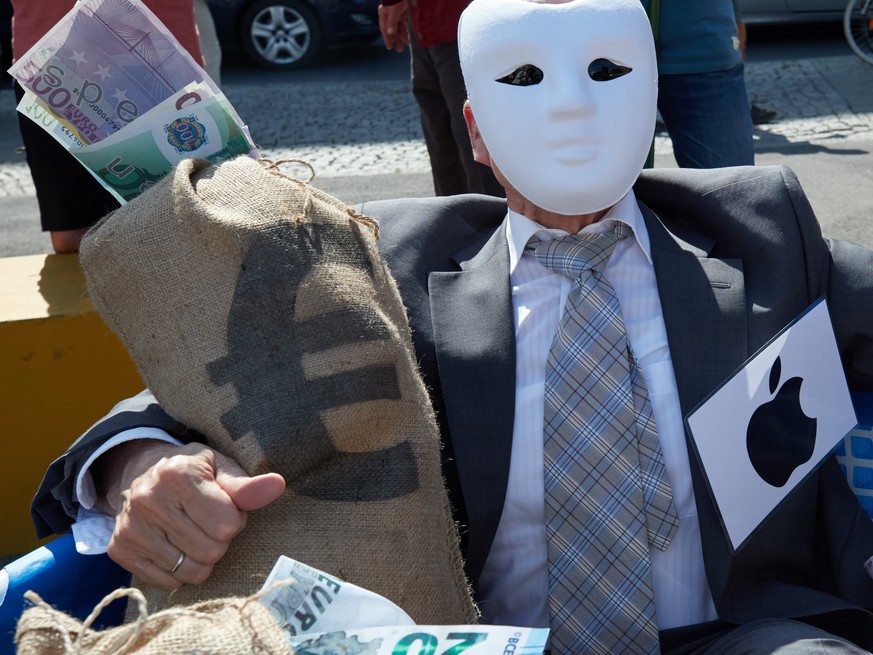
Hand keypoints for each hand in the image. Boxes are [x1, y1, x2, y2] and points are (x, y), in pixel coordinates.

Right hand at [95, 441, 285, 589]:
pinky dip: (179, 571)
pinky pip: (168, 582)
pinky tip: (174, 545)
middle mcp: (149, 500)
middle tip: (208, 522)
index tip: (224, 508)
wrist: (143, 471)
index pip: (226, 524)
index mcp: (178, 474)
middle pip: (211, 551)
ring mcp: (131, 527)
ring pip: (191, 571)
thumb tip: (277, 485)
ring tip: (193, 532)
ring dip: (201, 557)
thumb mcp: (221, 468)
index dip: (233, 519)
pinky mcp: (120, 550)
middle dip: (219, 540)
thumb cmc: (193, 472)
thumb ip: (247, 485)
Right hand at [378, 2, 409, 52]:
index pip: (385, 29)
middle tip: (399, 50)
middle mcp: (389, 14)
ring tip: (408, 44)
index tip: (390, 47)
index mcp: (384, 13)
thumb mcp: (394, 10)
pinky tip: (411, 35)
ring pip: (399, 27)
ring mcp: (397, 13)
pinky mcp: (404, 11)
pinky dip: (407, 29)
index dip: (387, 39)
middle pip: (392, 29)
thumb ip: (392, 22)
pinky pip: (405, 23)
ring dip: (403, 35)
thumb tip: (390, 32)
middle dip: (396, 39)